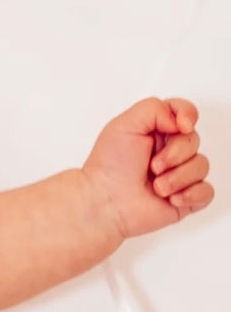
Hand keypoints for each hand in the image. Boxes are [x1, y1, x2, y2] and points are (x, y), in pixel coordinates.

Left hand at [83, 96, 213, 241]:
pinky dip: (191, 194)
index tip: (181, 126)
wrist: (105, 203)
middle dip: (175, 154)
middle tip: (153, 166)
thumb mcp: (125, 124)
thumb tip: (179, 120)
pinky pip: (207, 191)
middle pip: (194, 140)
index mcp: (156, 131)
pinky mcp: (185, 198)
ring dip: (178, 177)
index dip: (188, 116)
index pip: (184, 112)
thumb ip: (154, 108)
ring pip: (202, 165)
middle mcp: (169, 151)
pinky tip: (171, 198)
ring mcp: (178, 175)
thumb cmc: (109, 167)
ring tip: (157, 186)